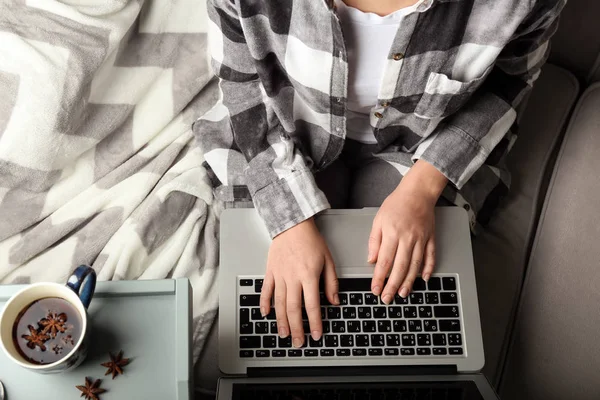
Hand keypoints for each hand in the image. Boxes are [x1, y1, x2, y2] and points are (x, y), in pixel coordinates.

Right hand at [260, 218, 338, 347]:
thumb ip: (331, 282)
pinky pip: (266, 291)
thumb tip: (334, 301)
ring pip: (280, 304)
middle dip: (297, 328)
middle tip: (298, 342)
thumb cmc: (311, 240)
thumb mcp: (328, 260)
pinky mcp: (270, 272)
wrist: (292, 225)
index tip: (316, 334)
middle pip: (294, 309)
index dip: (315, 322)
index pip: (313, 305)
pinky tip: (266, 314)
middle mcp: (293, 278)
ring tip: (283, 334)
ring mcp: (280, 276)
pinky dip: (265, 304)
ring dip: (281, 321)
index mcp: (309, 276)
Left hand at [368, 160, 447, 302]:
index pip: (384, 261)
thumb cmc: (396, 204)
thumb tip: (372, 260)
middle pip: (400, 267)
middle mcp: (408, 238)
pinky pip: (431, 256)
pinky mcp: (431, 238)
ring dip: (409, 282)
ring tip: (403, 294)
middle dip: (392, 285)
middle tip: (387, 298)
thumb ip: (374, 241)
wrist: (418, 192)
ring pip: (415, 265)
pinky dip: (429, 269)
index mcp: (392, 233)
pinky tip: (424, 279)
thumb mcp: (378, 220)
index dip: (379, 278)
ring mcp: (421, 239)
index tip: (375, 289)